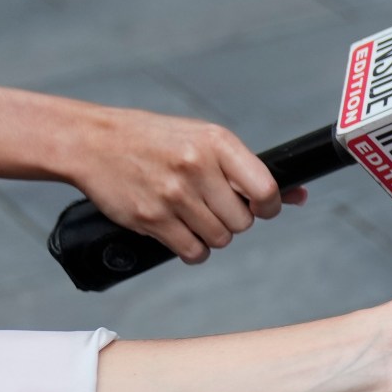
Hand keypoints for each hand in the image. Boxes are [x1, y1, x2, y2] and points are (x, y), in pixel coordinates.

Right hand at [61, 106, 302, 264]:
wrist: (92, 142)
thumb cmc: (155, 141)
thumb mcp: (204, 139)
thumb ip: (248, 169)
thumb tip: (299, 196)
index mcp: (217, 143)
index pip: (265, 189)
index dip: (269, 207)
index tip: (260, 208)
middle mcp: (197, 167)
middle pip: (243, 222)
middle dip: (234, 221)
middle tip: (215, 208)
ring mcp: (173, 195)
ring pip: (220, 239)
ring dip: (212, 235)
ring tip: (195, 216)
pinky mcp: (151, 218)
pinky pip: (192, 252)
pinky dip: (193, 250)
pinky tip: (182, 232)